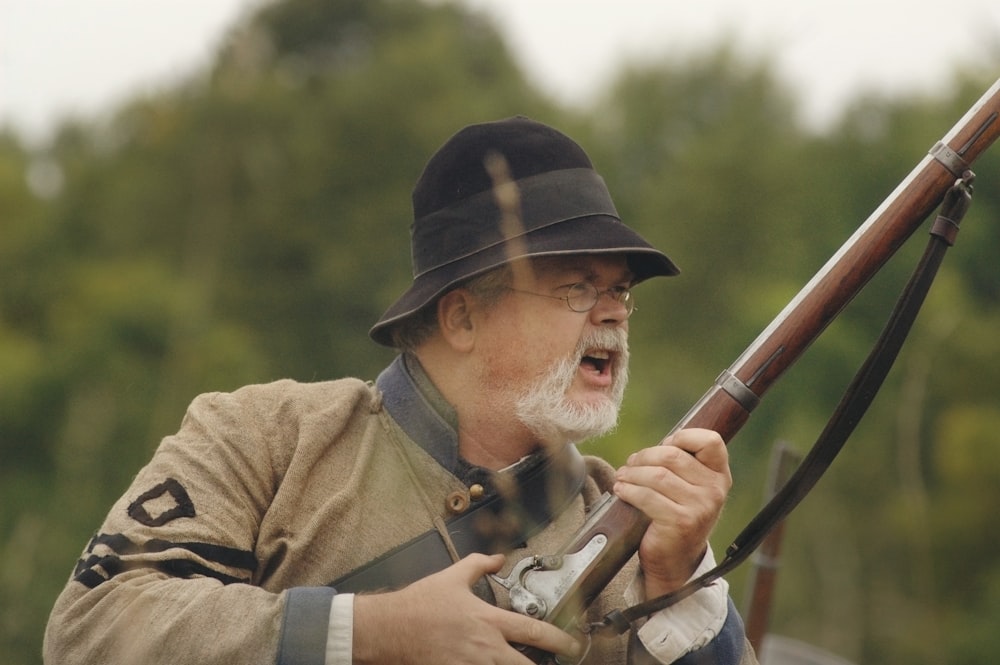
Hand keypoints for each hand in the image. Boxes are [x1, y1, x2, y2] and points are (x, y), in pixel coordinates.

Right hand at [352, 553, 581, 663]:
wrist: (390, 628)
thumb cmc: (419, 605)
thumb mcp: (452, 577)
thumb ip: (479, 565)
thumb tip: (498, 558)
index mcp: (488, 621)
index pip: (534, 631)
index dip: (560, 640)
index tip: (572, 645)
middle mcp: (485, 648)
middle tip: (560, 662)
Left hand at [612, 428, 731, 598]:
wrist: (676, 560)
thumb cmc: (677, 515)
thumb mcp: (689, 487)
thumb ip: (683, 463)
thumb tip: (659, 444)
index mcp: (720, 475)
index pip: (710, 441)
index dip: (683, 436)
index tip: (665, 445)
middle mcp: (715, 490)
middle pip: (672, 456)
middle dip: (645, 456)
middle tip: (630, 463)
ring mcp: (700, 507)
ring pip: (658, 475)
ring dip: (632, 473)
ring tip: (622, 477)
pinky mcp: (681, 522)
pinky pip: (648, 496)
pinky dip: (628, 490)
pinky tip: (621, 491)